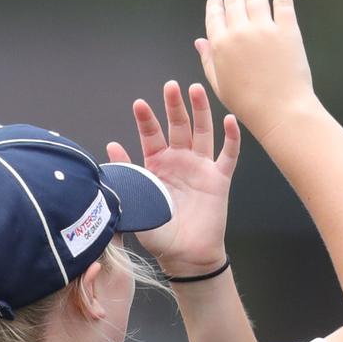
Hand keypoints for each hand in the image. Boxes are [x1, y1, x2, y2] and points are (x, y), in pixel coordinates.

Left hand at [107, 81, 240, 276]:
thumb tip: (111, 145)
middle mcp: (180, 161)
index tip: (139, 104)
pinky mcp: (219, 179)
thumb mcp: (137, 200)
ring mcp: (201, 168)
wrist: (184, 255)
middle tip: (170, 86)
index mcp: (157, 165)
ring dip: (200, 111)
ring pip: (203, 132)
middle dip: (174, 105)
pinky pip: (228, 155)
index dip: (146, 119)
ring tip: (195, 90)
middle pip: (178, 126)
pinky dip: (231, 137)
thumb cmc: (159, 232)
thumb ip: (126, 173)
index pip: (151, 135)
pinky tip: (230, 120)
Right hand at [196, 0, 317, 140]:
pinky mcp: (287, 30)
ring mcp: (264, 29)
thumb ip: (208, 60)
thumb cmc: (251, 105)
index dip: (215, 4)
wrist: (281, 112)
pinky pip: (282, 0)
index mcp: (221, 45)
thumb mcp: (220, 86)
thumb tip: (199, 43)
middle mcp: (240, 32)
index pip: (214, 15)